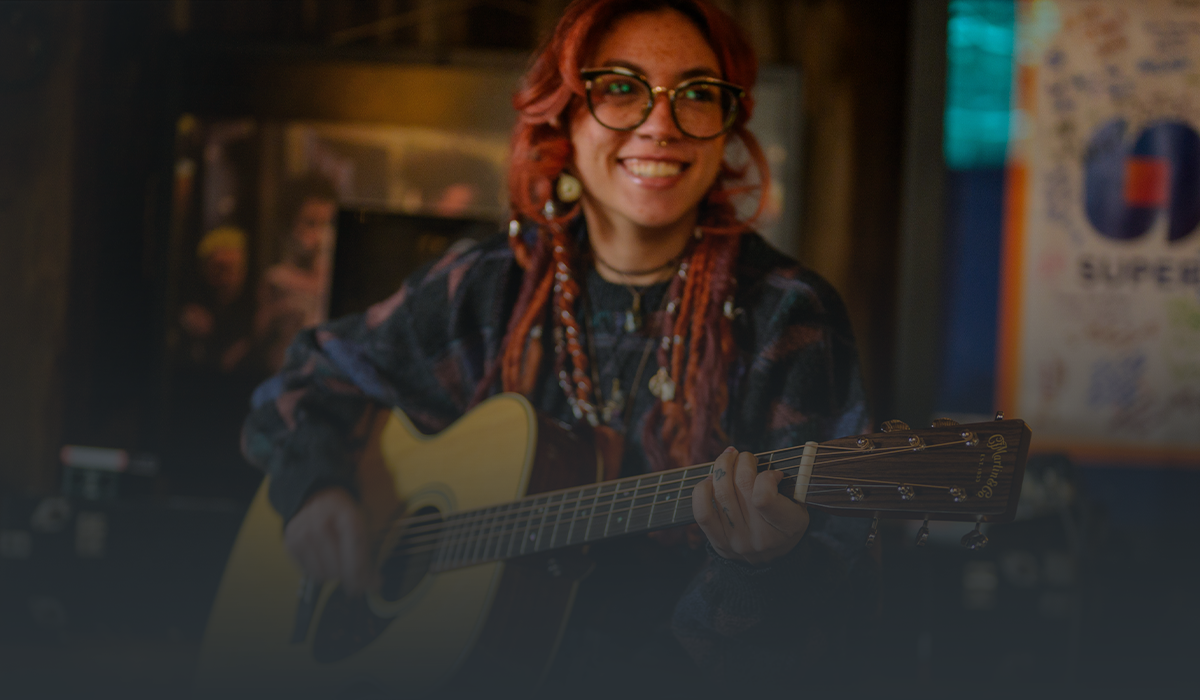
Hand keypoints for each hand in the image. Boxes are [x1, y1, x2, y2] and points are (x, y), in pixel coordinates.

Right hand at [283, 487, 378, 594]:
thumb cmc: (346, 517)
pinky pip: (309, 573)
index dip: (361, 572)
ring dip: (334, 574)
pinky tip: (324, 557)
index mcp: (346, 514)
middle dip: (349, 577)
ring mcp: (302, 532)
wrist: (319, 499)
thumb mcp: (364, 528)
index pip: (354, 549)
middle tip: (356, 578)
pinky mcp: (290, 542)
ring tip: (338, 561)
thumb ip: (371, 556)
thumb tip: (375, 586)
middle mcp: (321, 521)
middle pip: (337, 567)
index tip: (368, 587)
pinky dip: (320, 570)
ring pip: (323, 574)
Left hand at [692, 447, 809, 564]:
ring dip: (722, 467)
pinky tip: (711, 480)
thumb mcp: (798, 508)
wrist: (772, 561)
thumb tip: (762, 467)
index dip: (765, 476)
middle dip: (742, 461)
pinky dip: (702, 490)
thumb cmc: (786, 525)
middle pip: (740, 486)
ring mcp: (736, 540)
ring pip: (720, 493)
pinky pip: (702, 511)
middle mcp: (759, 538)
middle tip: (745, 456)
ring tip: (728, 459)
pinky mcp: (717, 541)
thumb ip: (786, 486)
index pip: (764, 496)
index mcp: (786, 527)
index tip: (772, 473)